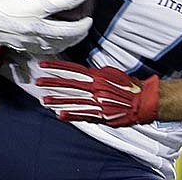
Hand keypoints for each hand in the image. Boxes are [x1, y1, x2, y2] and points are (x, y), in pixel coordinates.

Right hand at [0, 0, 92, 53]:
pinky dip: (60, 45)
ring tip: (82, 30)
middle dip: (80, 27)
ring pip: (58, 44)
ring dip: (73, 39)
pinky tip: (67, 39)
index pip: (56, 3)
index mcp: (27, 8)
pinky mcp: (24, 47)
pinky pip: (47, 49)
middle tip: (89, 19)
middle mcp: (29, 27)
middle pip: (63, 31)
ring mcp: (28, 40)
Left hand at [36, 60, 158, 126]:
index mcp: (98, 76)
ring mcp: (97, 102)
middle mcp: (96, 88)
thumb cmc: (128, 87)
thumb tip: (84, 74)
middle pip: (70, 84)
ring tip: (44, 100)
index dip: (58, 67)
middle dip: (53, 82)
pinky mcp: (101, 115)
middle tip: (38, 81)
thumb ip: (97, 75)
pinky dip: (71, 115)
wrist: (143, 100)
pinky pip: (83, 115)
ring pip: (73, 100)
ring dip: (58, 100)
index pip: (74, 69)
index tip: (44, 65)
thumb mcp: (112, 74)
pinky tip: (60, 115)